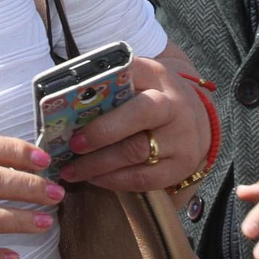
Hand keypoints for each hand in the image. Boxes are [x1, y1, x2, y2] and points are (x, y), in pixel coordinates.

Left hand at [58, 52, 209, 192]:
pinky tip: (95, 178)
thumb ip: (110, 83)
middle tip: (72, 145)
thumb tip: (64, 99)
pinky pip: (144, 179)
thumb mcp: (139, 78)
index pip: (132, 79)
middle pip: (138, 116)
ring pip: (136, 153)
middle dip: (101, 132)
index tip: (73, 112)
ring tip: (72, 169)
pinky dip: (115, 181)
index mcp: (159, 77)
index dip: (104, 88)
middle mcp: (175, 106)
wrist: (194, 117)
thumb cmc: (153, 95)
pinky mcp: (181, 167)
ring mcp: (182, 139)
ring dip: (99, 164)